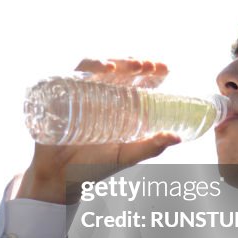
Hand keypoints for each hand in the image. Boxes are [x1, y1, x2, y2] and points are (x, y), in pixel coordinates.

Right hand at [16, 58, 179, 203]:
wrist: (60, 176)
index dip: (152, 71)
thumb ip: (150, 148)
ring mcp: (84, 91)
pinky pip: (78, 72)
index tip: (165, 69)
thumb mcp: (126, 156)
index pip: (138, 80)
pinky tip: (106, 69)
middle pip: (122, 69)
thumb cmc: (93, 165)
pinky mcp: (66, 92)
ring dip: (119, 61)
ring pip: (102, 66)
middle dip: (137, 63)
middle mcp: (103, 94)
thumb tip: (177, 138)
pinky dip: (92, 65)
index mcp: (120, 105)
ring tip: (134, 65)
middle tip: (150, 66)